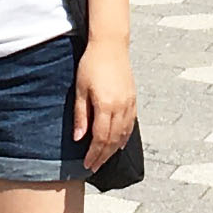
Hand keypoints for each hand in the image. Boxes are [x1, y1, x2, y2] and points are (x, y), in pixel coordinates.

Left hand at [71, 42, 136, 170]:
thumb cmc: (91, 64)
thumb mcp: (80, 89)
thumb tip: (78, 138)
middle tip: (94, 167)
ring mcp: (129, 103)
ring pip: (123, 134)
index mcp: (106, 105)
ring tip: (104, 159)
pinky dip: (124, 137)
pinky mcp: (133, 98)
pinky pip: (131, 124)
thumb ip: (81, 115)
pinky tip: (119, 144)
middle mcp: (121, 107)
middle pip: (113, 140)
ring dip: (113, 149)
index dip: (94, 153)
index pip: (100, 138)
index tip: (87, 164)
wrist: (110, 45)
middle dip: (103, 156)